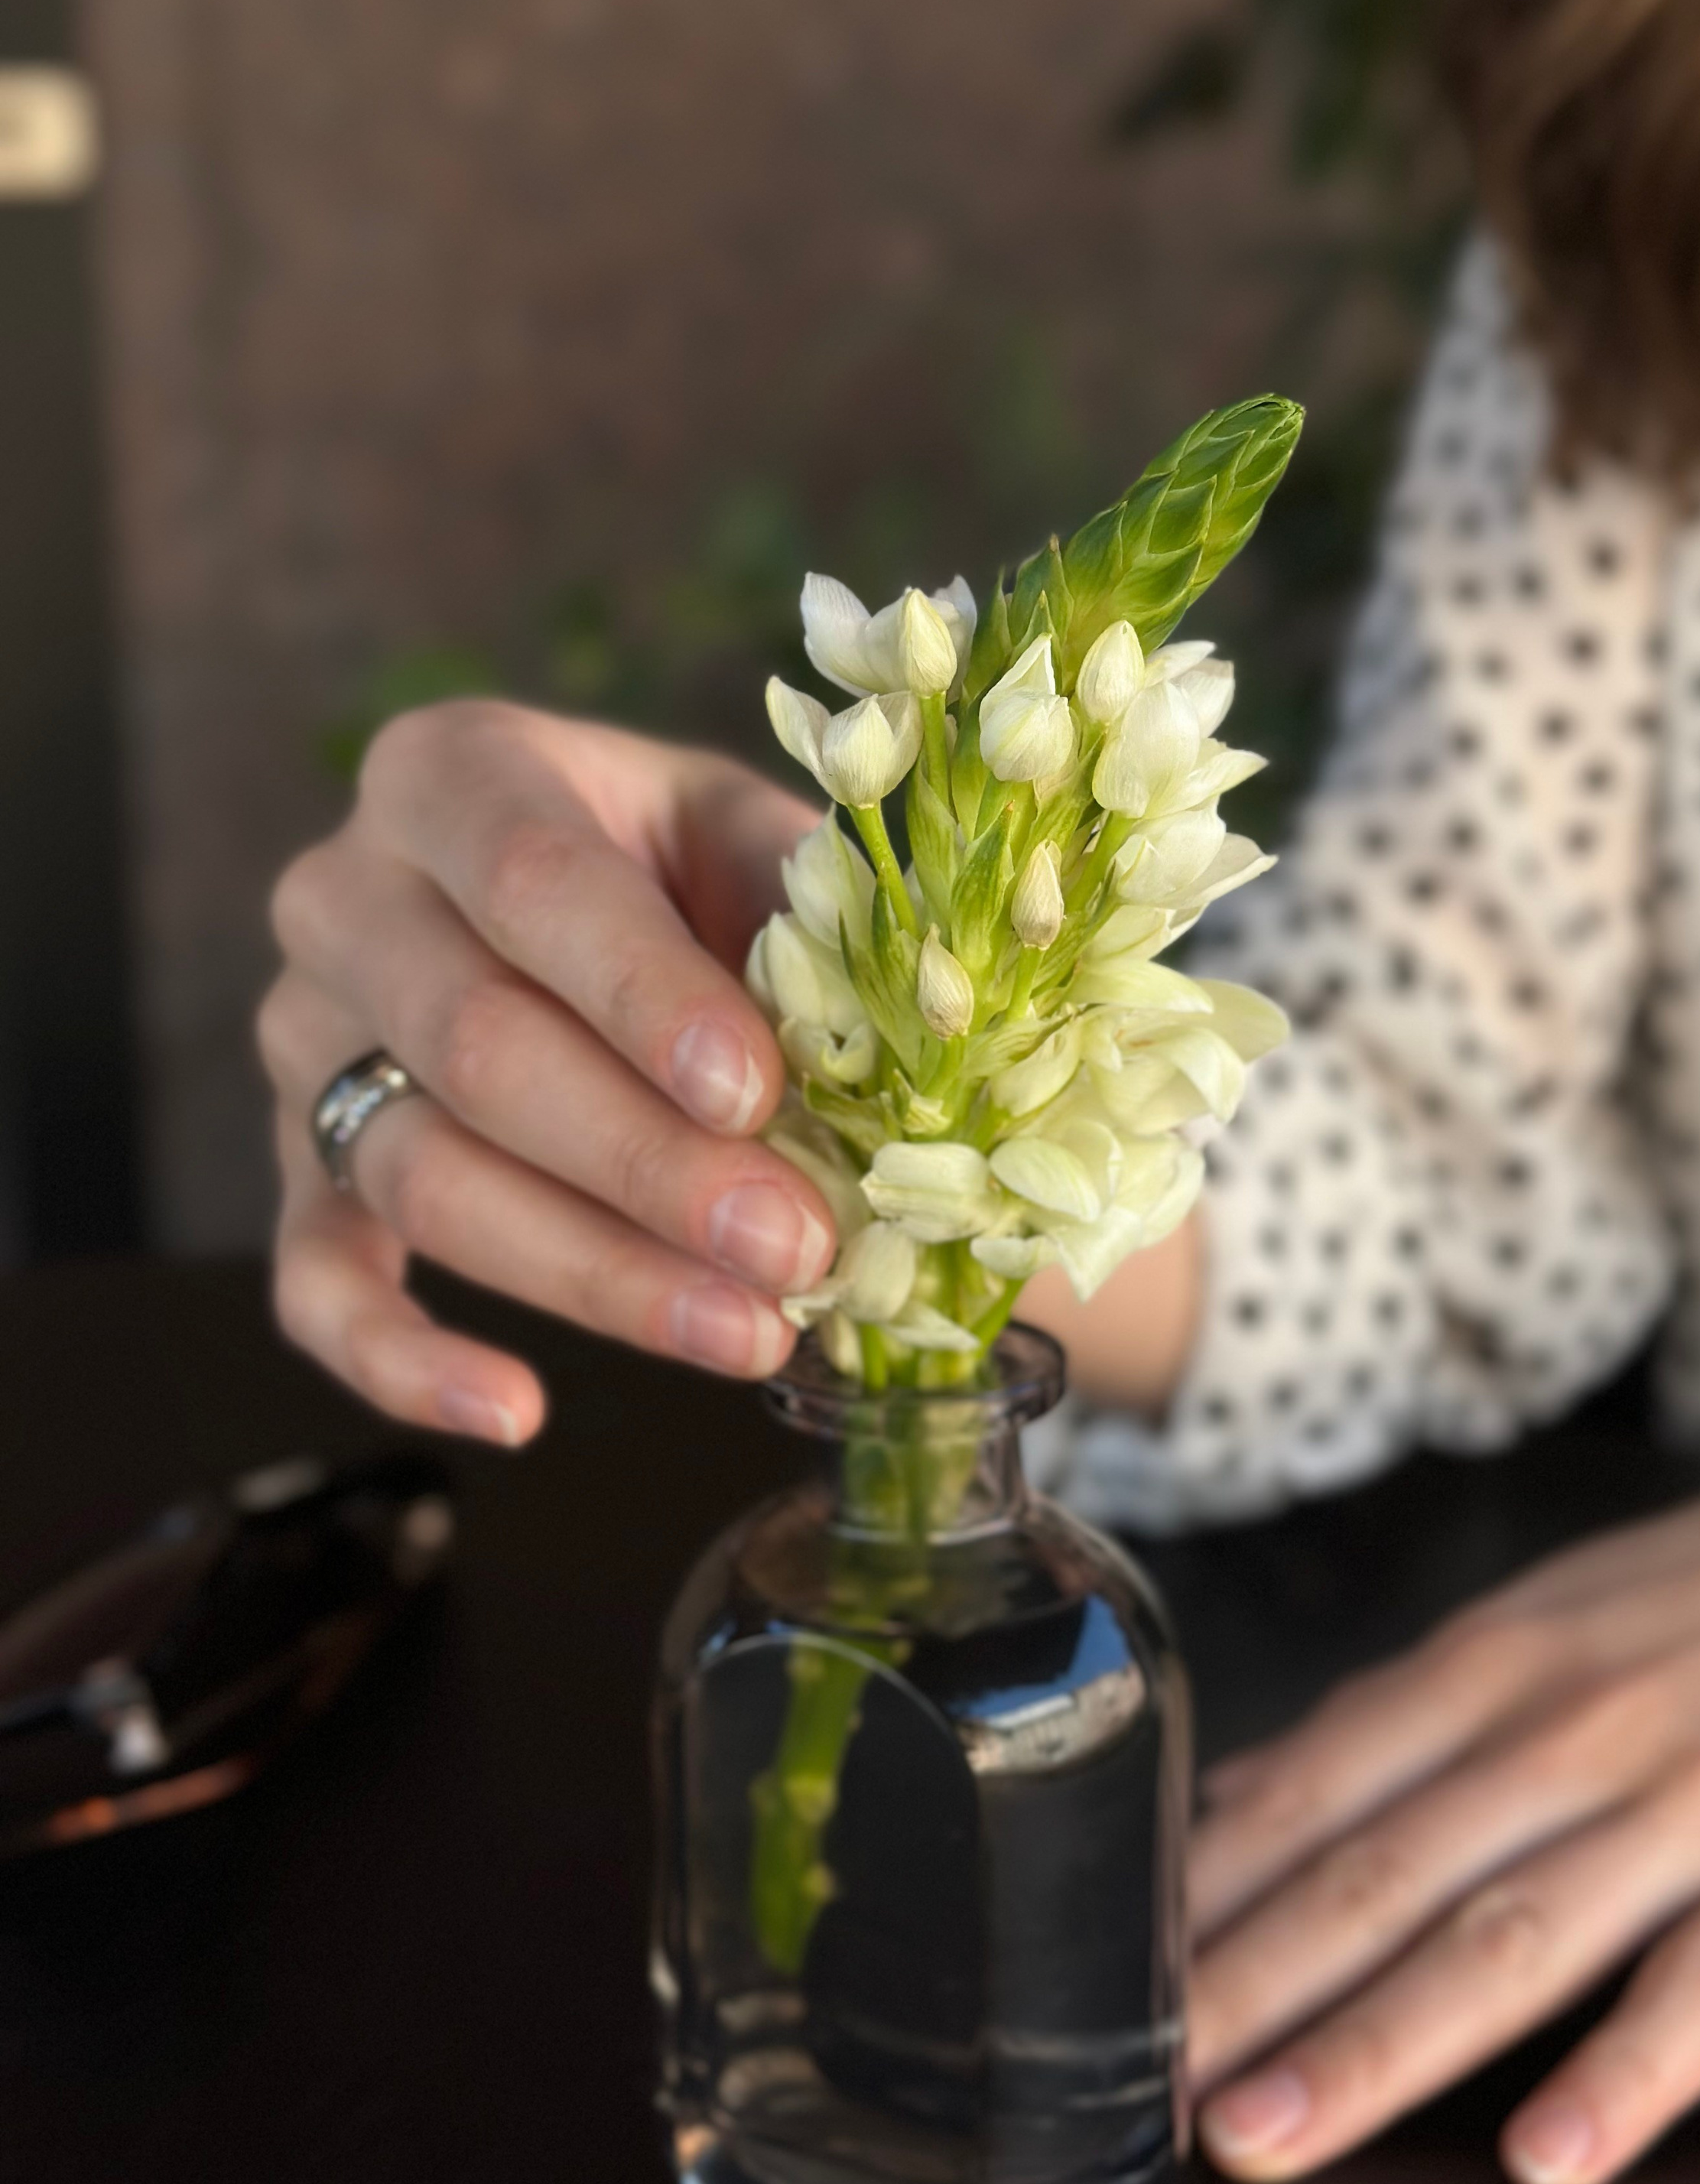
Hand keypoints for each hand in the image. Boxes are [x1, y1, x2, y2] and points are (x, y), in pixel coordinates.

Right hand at [260, 701, 832, 1444]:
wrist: (617, 911)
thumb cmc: (698, 872)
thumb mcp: (755, 843)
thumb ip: (809, 910)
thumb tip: (913, 1032)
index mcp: (455, 772)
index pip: (535, 881)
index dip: (645, 995)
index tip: (755, 1092)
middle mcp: (345, 897)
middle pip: (474, 1044)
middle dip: (647, 1162)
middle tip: (794, 1246)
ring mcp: (306, 1042)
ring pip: (420, 1174)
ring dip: (593, 1273)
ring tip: (749, 1333)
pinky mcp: (302, 1169)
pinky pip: (316, 1279)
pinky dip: (405, 1359)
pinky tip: (519, 1411)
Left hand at [1187, 1434, 1699, 2183]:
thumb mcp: (1565, 1614)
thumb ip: (1424, 1715)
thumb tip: (1265, 1789)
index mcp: (1505, 1664)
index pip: (1319, 1789)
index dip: (1210, 1894)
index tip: (1113, 1979)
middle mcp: (1580, 1729)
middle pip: (1383, 1875)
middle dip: (1250, 1989)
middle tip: (1142, 2088)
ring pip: (1511, 1940)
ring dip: (1377, 2047)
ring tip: (1269, 2135)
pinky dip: (1627, 2078)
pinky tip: (1550, 2161)